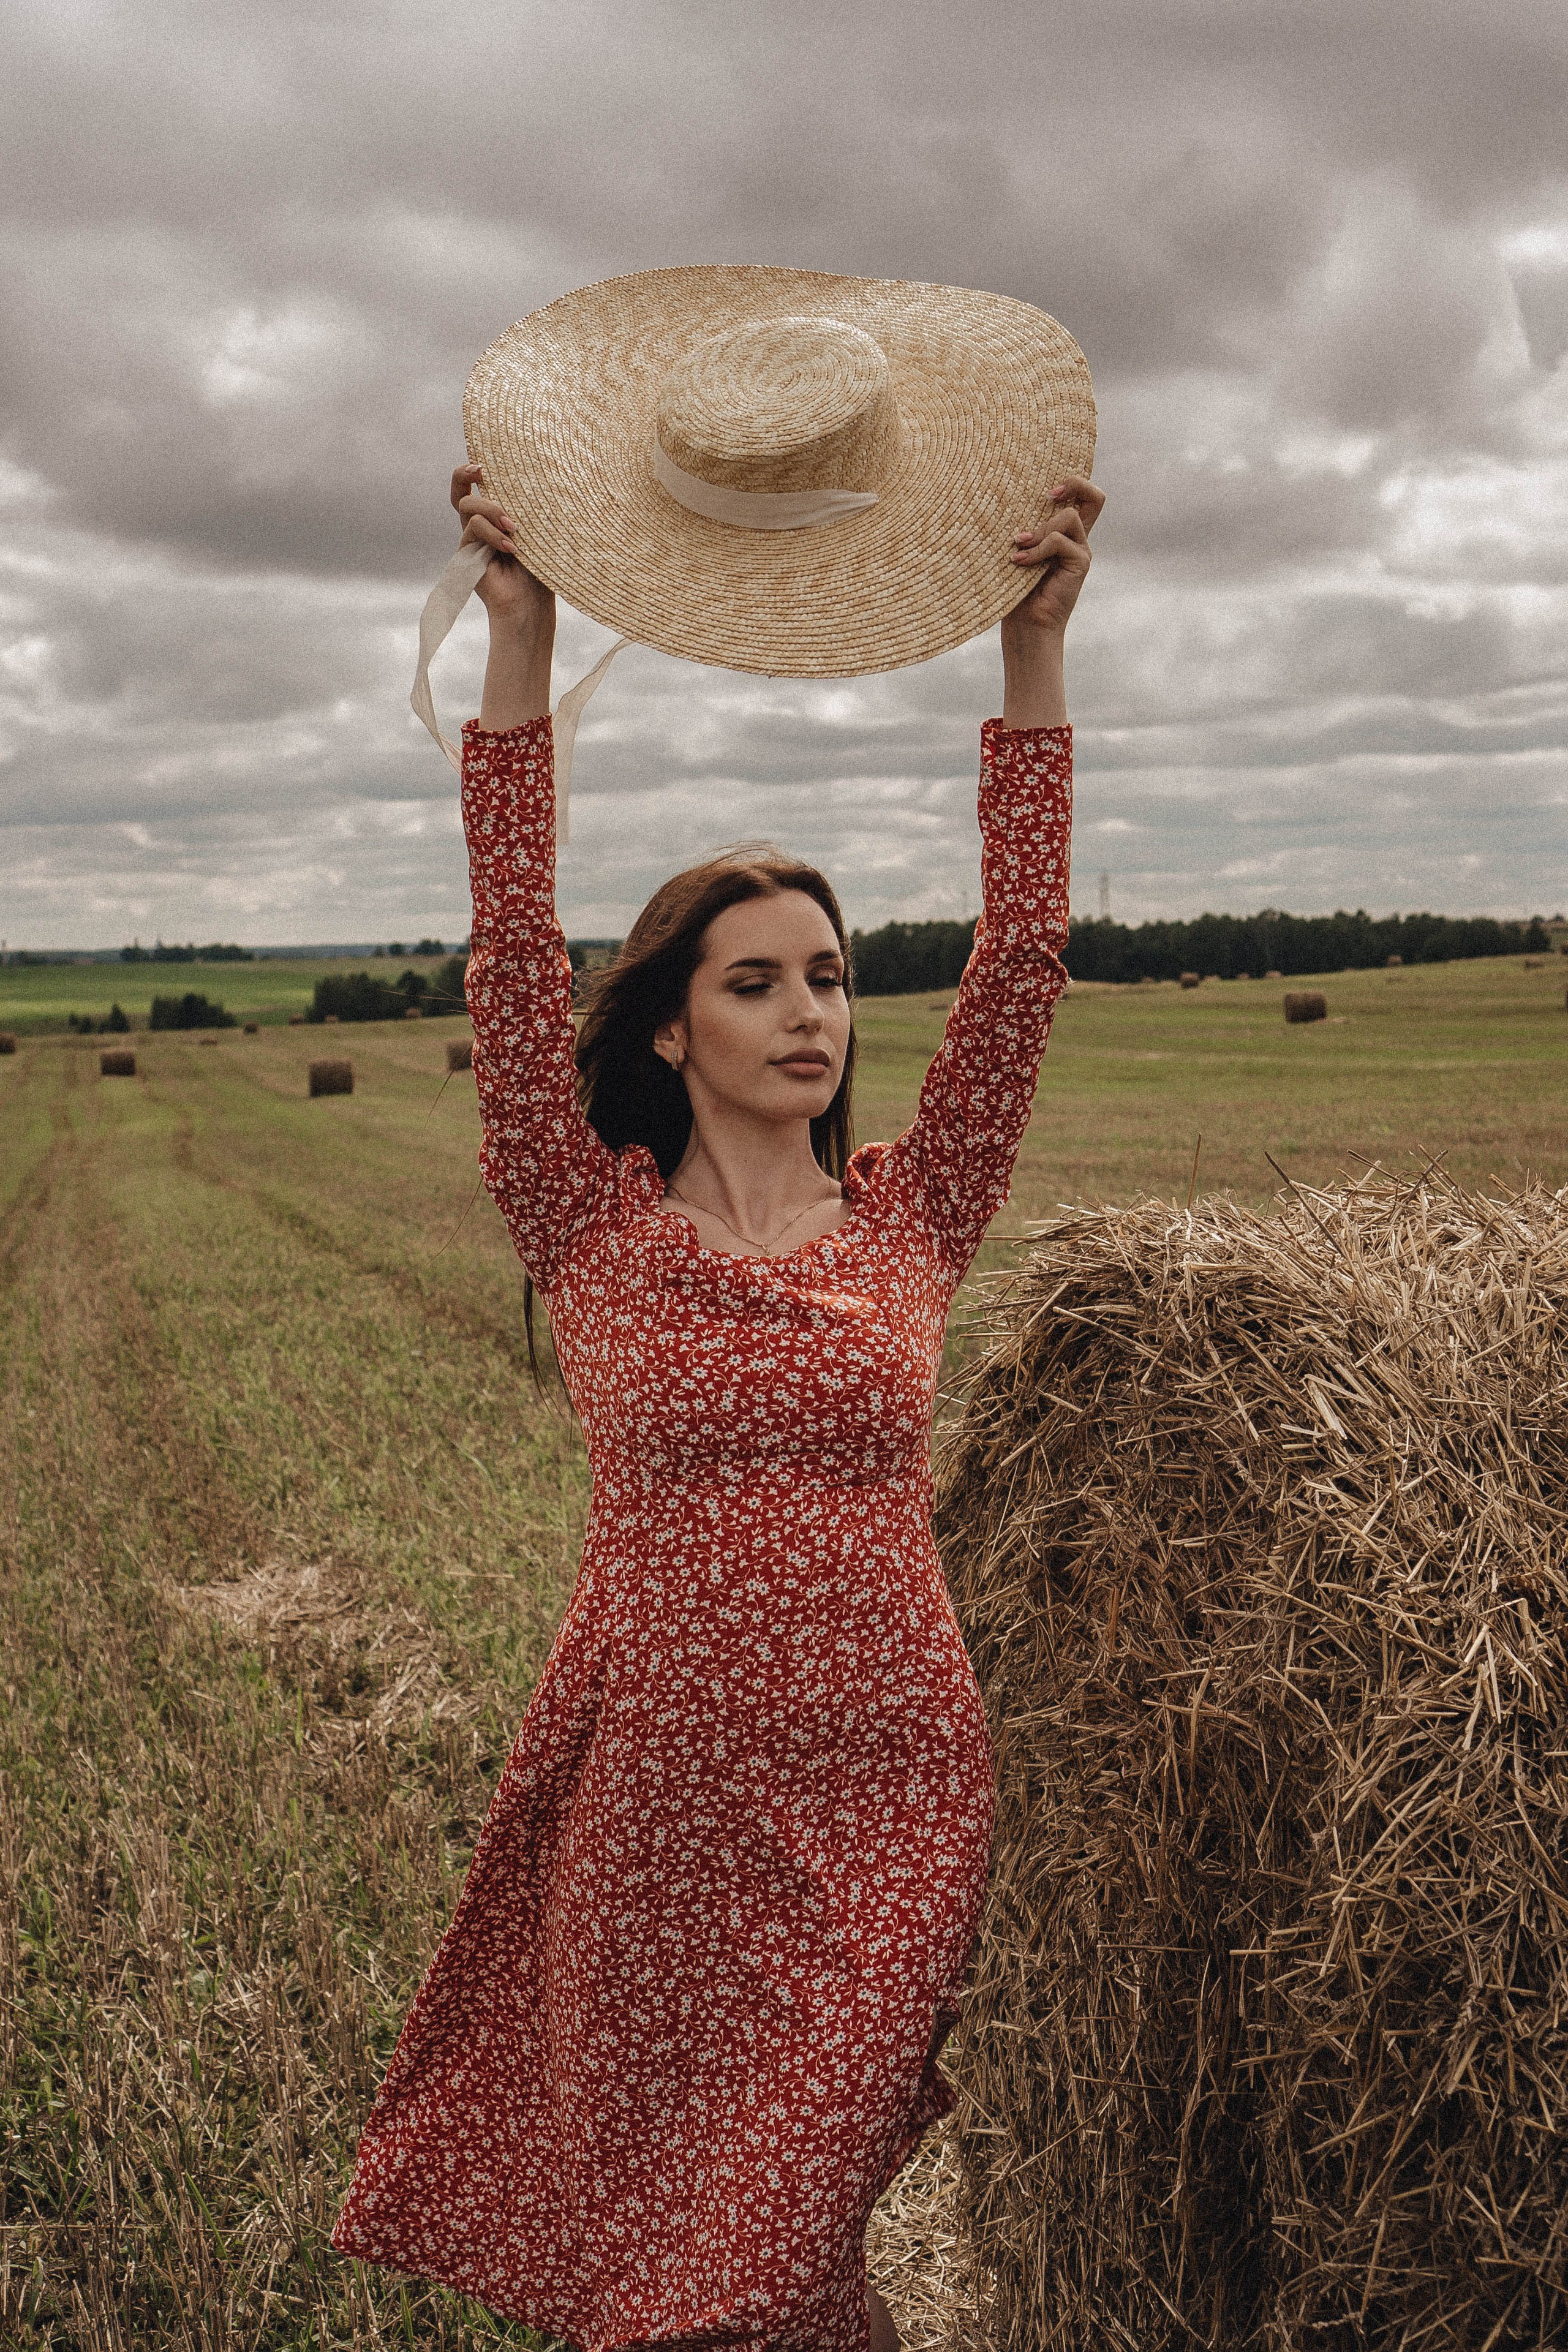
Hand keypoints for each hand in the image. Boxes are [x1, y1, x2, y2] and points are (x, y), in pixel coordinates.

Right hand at [450, 464, 553, 634]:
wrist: (532, 606)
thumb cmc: (543, 570)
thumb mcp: (539, 531)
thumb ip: (528, 508)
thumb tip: (534, 475)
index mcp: (498, 518)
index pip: (476, 488)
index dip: (470, 471)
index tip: (482, 463)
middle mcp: (481, 527)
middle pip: (462, 492)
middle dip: (468, 475)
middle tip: (482, 471)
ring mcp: (472, 540)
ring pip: (468, 506)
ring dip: (491, 510)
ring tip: (514, 528)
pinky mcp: (466, 554)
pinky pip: (473, 528)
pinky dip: (493, 534)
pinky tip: (512, 548)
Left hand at [1001, 473, 1103, 642]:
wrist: (1026, 626)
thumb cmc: (1015, 590)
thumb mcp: (1017, 552)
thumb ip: (1022, 528)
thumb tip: (1005, 498)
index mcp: (1063, 534)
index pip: (1081, 498)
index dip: (1073, 483)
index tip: (1046, 490)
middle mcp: (1077, 539)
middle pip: (1096, 497)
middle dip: (1074, 483)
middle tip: (1049, 494)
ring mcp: (1081, 551)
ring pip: (1068, 517)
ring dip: (1039, 529)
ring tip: (1018, 547)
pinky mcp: (1081, 563)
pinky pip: (1058, 541)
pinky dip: (1036, 549)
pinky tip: (1019, 562)